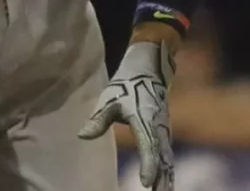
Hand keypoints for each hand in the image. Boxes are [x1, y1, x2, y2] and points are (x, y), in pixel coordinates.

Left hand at [79, 40, 175, 189]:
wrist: (149, 69)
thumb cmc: (126, 84)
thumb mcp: (109, 99)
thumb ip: (98, 120)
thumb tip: (82, 135)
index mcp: (144, 122)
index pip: (148, 148)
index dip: (148, 166)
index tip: (145, 183)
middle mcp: (158, 128)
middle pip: (162, 158)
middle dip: (161, 179)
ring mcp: (164, 129)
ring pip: (167, 157)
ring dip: (167, 176)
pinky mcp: (165, 130)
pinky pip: (168, 153)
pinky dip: (168, 167)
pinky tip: (167, 178)